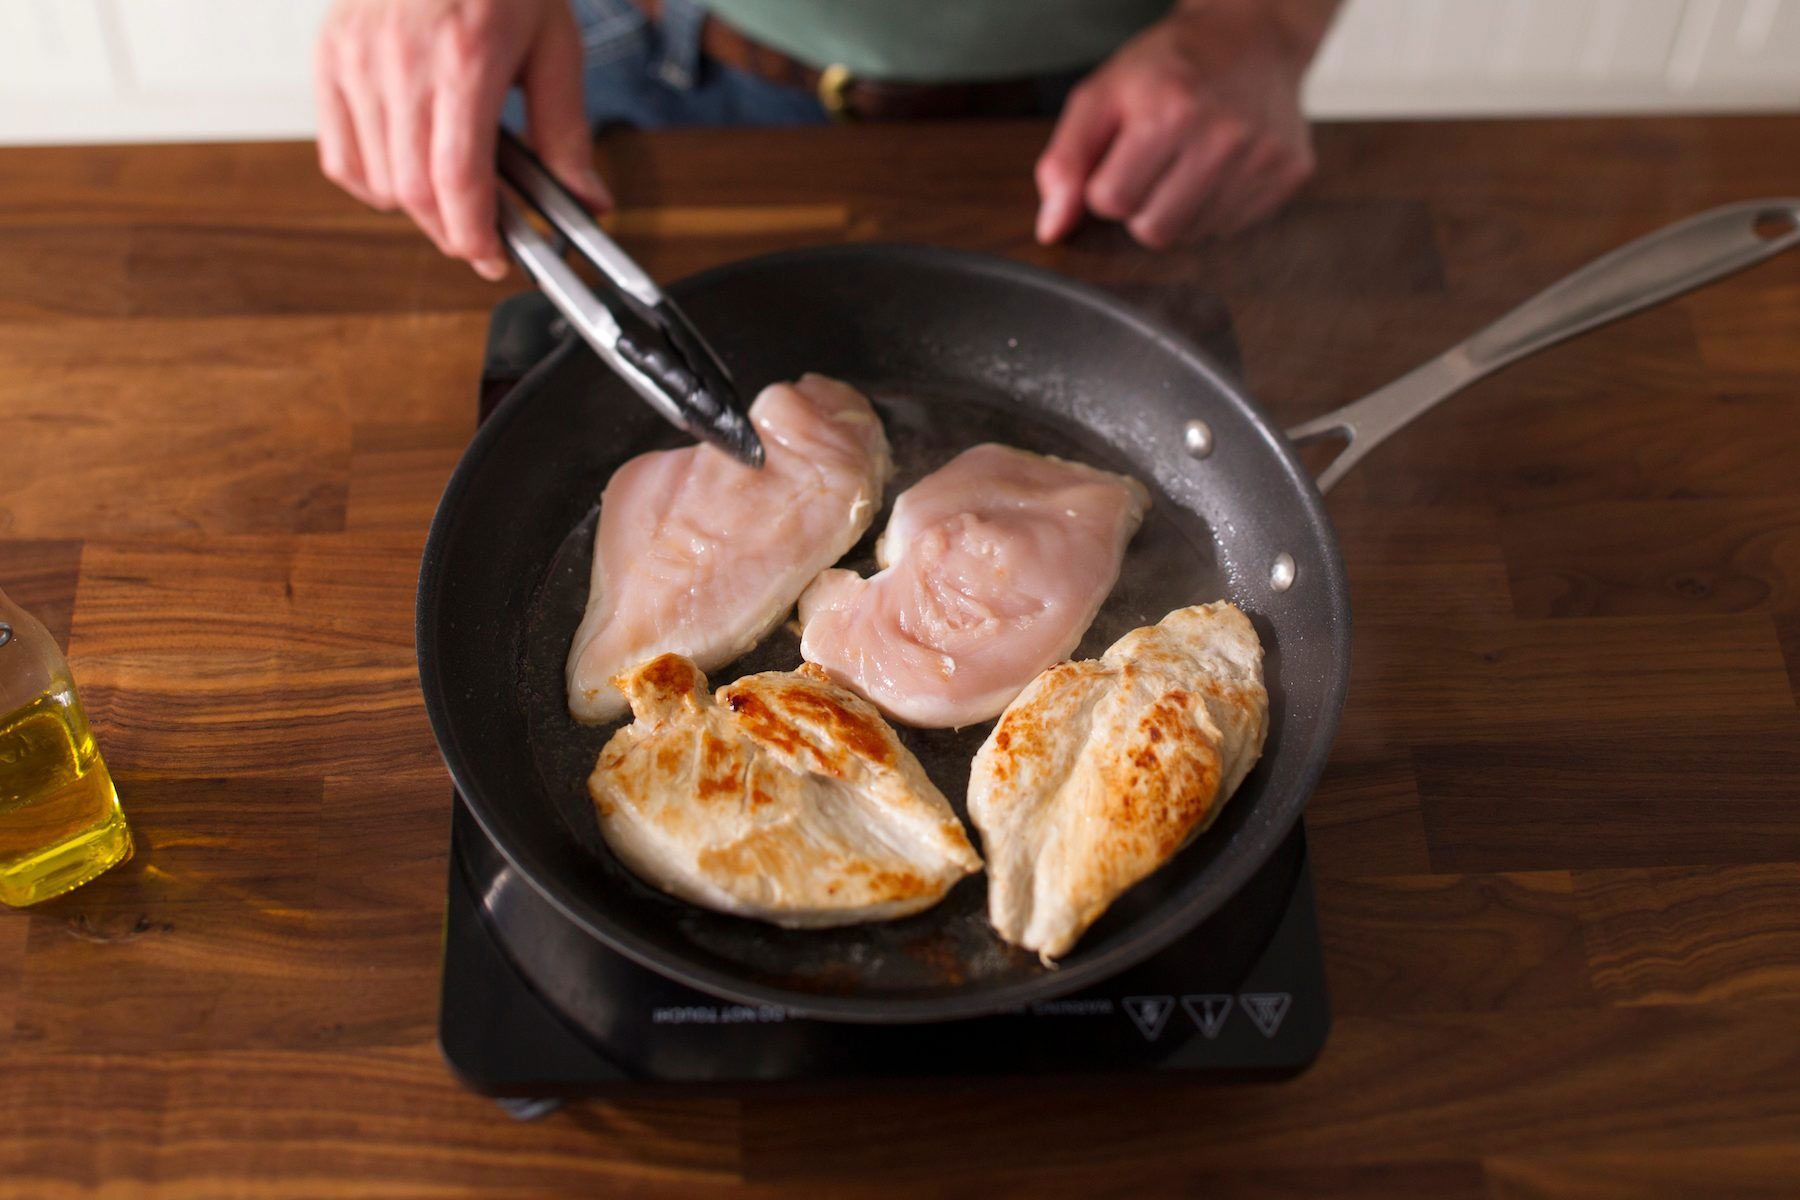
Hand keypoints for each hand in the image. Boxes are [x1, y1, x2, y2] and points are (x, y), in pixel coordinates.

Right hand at [314, 0, 611, 279]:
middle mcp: (399, 60)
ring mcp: (354, 59)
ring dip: (418, 212)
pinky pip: (341, 156)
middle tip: (484, 241)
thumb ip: (566, 129)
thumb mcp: (553, 43)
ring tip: (455, 200)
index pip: (456, 177)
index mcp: (464, 56)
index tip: (493, 257)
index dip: (473, 233)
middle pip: (413, 190)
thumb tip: (589, 200)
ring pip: (376, 181)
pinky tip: (409, 173)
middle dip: (452, 233)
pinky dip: (374, 184)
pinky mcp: (328, 57)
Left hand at [1034, 0, 1329, 248]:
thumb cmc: (1169, 66)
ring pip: (1192, 237)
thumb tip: (1052, 229)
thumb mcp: (1102, 95)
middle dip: (1142, 204)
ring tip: (1187, 162)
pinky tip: (1218, 167)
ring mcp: (1262, 158)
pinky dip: (1215, 207)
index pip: (1111, 201)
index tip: (1121, 156)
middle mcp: (1224, 136)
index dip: (1106, 185)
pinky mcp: (1289, 174)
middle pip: (1153, 230)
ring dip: (1178, 208)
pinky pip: (1230, 229)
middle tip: (1154, 163)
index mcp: (1170, 111)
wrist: (1253, 34)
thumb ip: (1065, 161)